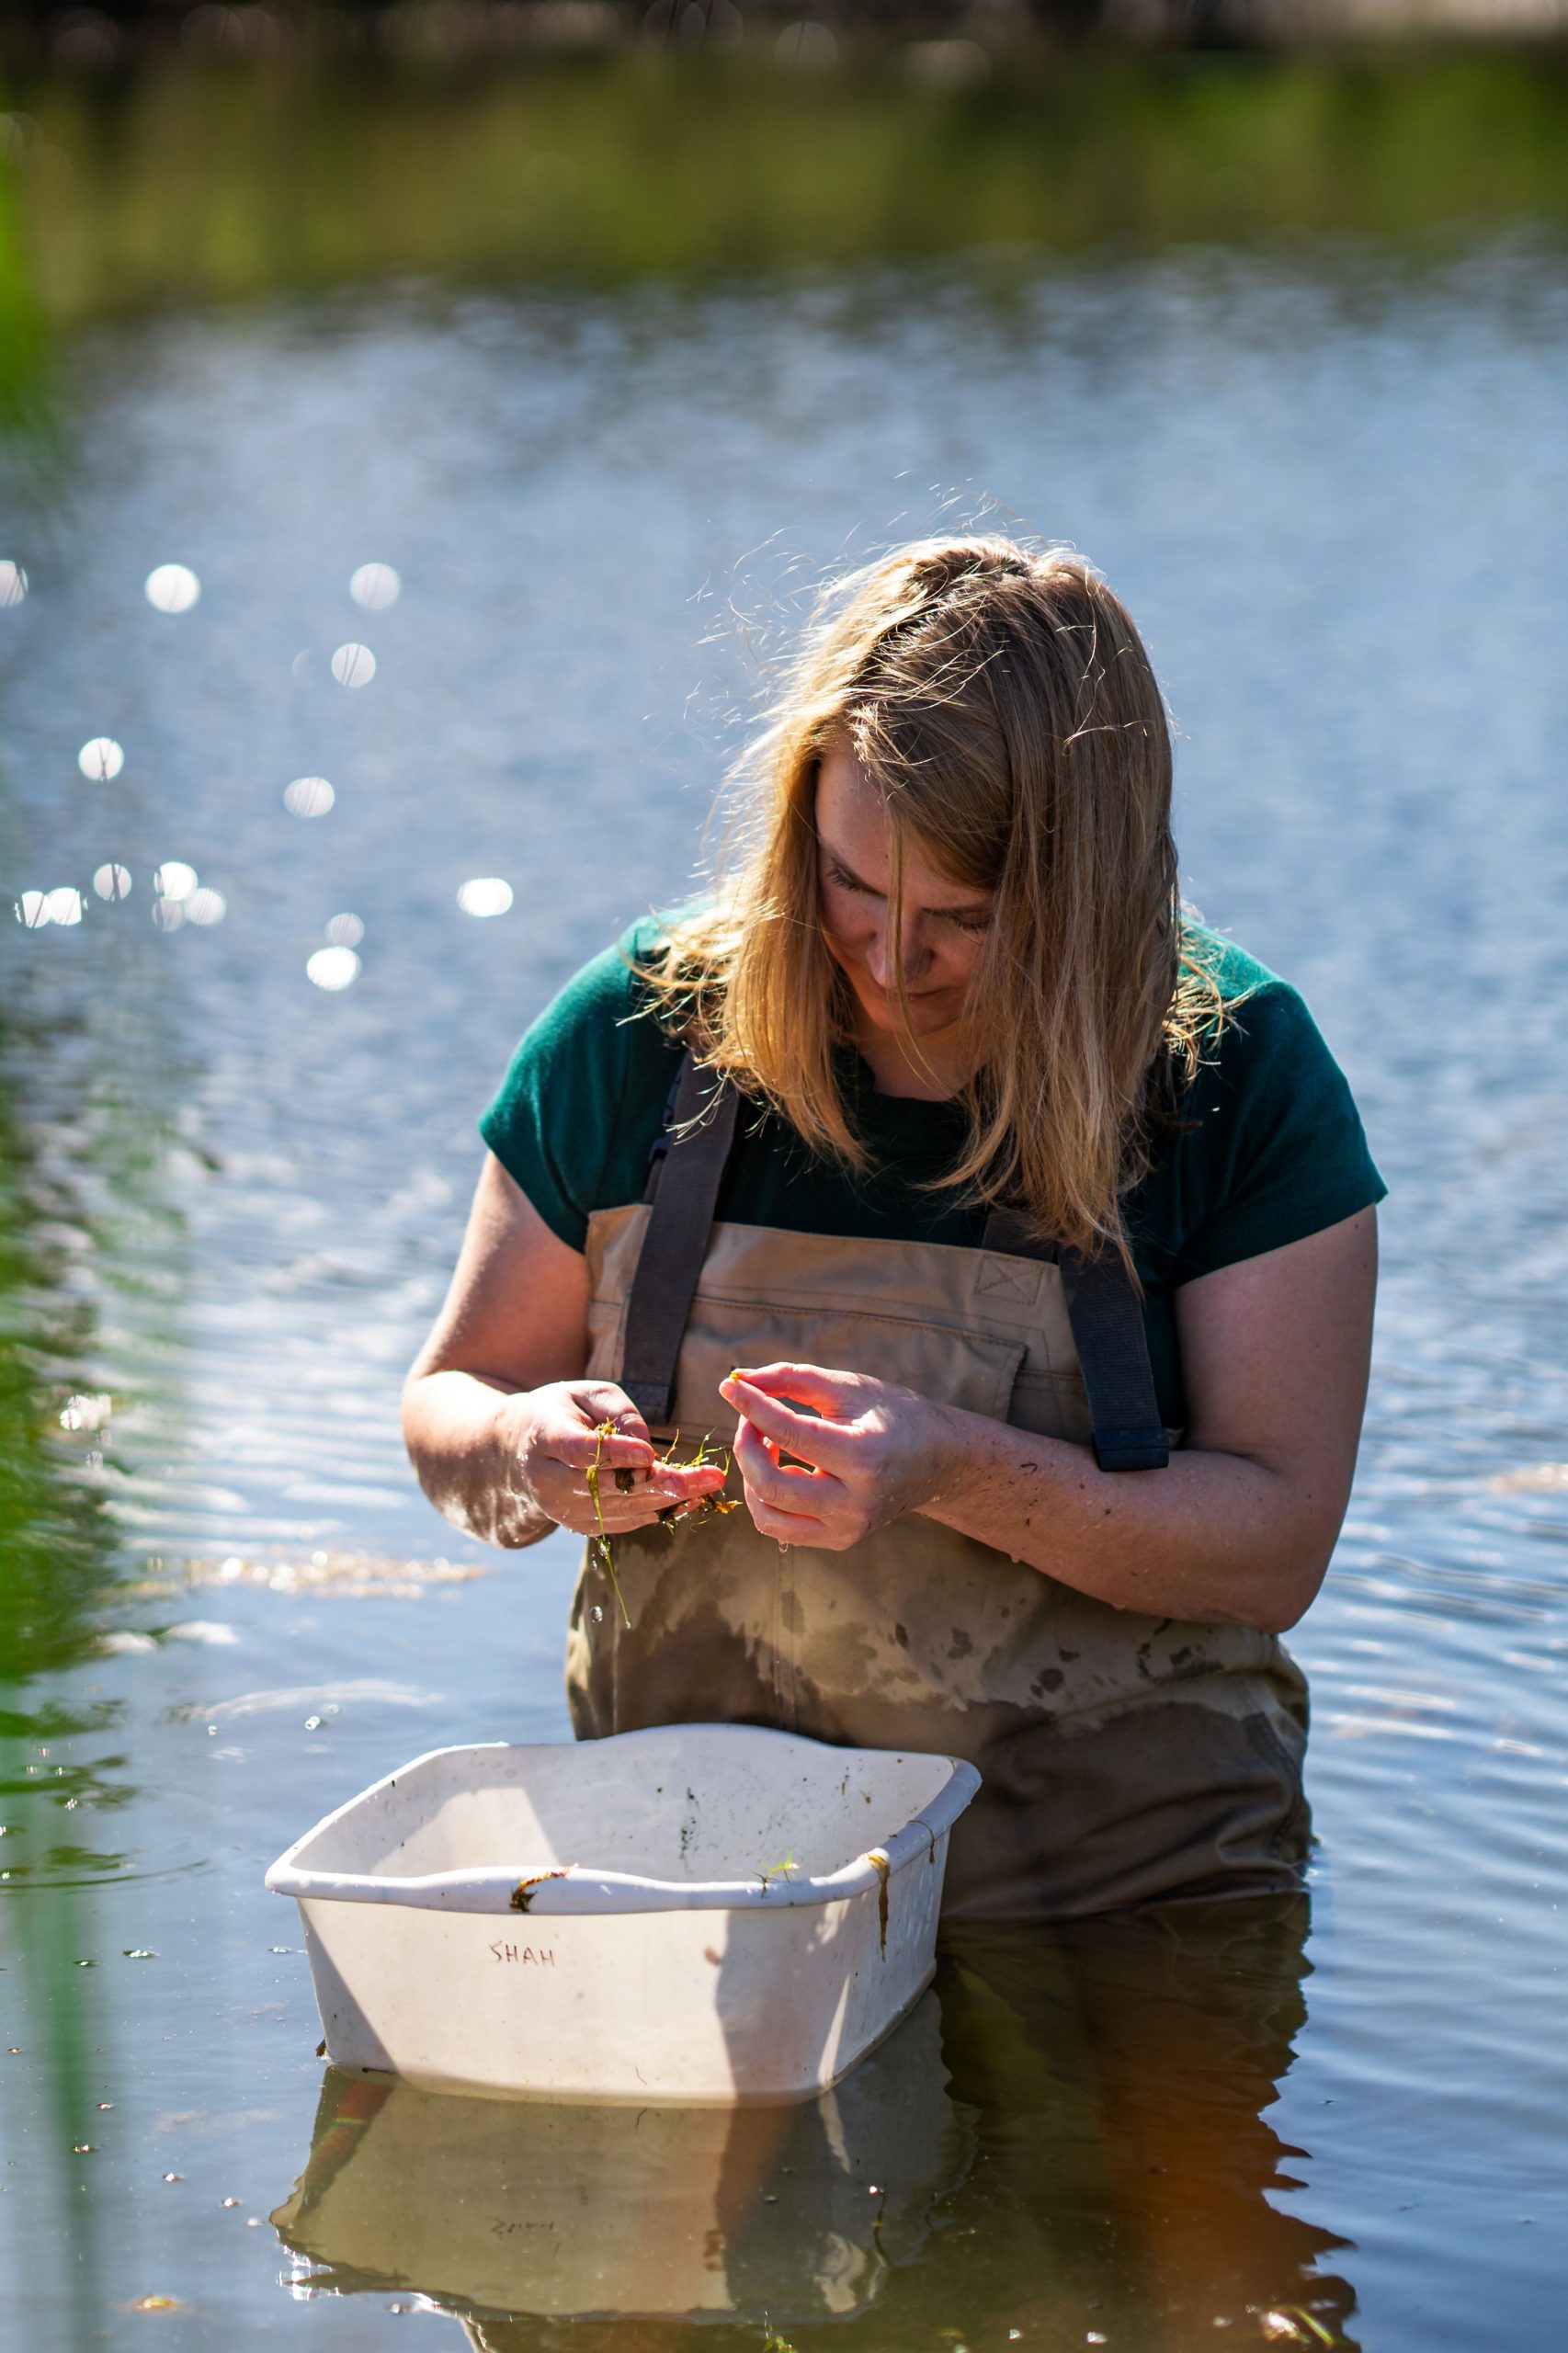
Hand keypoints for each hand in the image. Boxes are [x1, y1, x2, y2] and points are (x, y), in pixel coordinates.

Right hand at [502, 1381, 724, 1537]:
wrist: (523, 1450)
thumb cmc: (564, 1411)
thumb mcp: (588, 1393)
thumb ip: (619, 1412)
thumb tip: (647, 1446)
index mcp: (543, 1437)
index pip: (579, 1451)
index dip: (615, 1454)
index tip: (650, 1454)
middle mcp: (548, 1480)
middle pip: (608, 1486)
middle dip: (661, 1482)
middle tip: (707, 1476)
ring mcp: (562, 1509)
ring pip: (622, 1508)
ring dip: (670, 1499)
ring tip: (709, 1484)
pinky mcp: (579, 1525)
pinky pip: (624, 1521)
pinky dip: (659, 1511)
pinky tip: (691, 1498)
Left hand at [717, 1363, 954, 1550]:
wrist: (936, 1460)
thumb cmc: (893, 1415)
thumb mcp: (848, 1387)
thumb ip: (792, 1379)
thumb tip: (738, 1380)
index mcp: (863, 1457)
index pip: (790, 1433)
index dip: (752, 1407)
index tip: (729, 1386)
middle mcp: (855, 1503)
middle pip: (770, 1483)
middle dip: (746, 1445)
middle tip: (751, 1417)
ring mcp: (847, 1529)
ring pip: (767, 1515)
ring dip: (752, 1474)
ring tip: (768, 1443)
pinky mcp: (838, 1540)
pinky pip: (780, 1527)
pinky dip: (766, 1496)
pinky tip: (781, 1466)